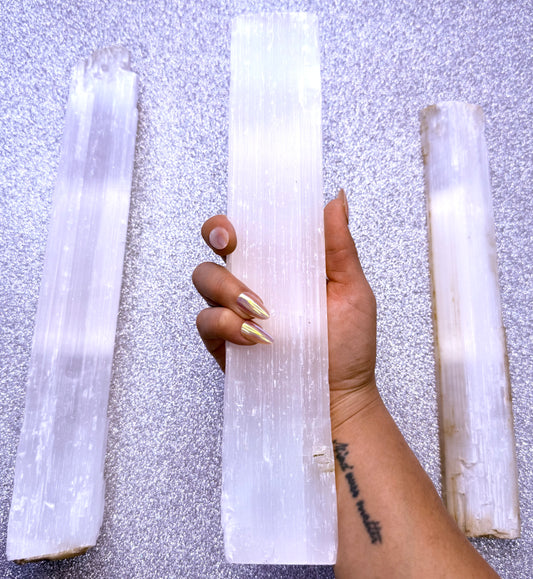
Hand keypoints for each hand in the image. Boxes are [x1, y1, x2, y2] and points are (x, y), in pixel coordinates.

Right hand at [192, 190, 379, 429]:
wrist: (339, 396)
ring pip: (204, 280)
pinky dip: (225, 324)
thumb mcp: (352, 291)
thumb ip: (339, 246)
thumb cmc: (349, 345)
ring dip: (226, 287)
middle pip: (215, 249)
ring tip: (261, 310)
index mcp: (279, 267)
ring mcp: (233, 314)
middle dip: (215, 239)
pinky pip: (206, 322)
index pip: (246, 234)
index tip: (236, 225)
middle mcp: (251, 284)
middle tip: (233, 248)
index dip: (231, 221)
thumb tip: (335, 198)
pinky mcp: (223, 344)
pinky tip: (254, 337)